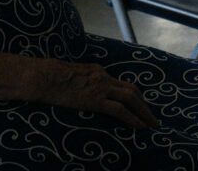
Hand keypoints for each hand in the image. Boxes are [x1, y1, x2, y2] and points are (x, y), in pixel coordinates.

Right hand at [43, 60, 157, 128]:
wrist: (44, 76)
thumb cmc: (51, 76)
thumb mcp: (70, 74)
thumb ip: (81, 81)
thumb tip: (80, 90)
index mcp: (97, 70)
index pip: (120, 83)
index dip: (133, 96)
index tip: (140, 107)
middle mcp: (103, 76)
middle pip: (131, 89)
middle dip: (144, 105)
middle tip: (152, 118)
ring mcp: (100, 87)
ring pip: (130, 98)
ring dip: (143, 112)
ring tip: (151, 125)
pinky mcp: (96, 99)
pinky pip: (120, 110)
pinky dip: (133, 118)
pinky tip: (139, 127)